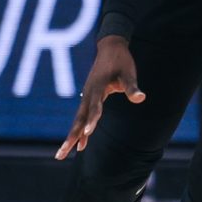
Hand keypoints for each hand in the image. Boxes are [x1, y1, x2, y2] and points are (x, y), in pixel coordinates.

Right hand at [56, 35, 143, 158]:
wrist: (110, 47)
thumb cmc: (121, 60)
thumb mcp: (128, 72)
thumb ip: (131, 86)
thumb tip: (140, 98)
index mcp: (97, 87)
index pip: (94, 107)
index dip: (92, 119)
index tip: (87, 132)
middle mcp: (88, 95)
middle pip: (78, 119)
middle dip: (71, 137)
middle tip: (61, 154)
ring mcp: (87, 97)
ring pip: (77, 121)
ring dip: (71, 137)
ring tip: (61, 155)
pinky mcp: (89, 99)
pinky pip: (83, 117)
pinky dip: (80, 130)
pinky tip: (80, 144)